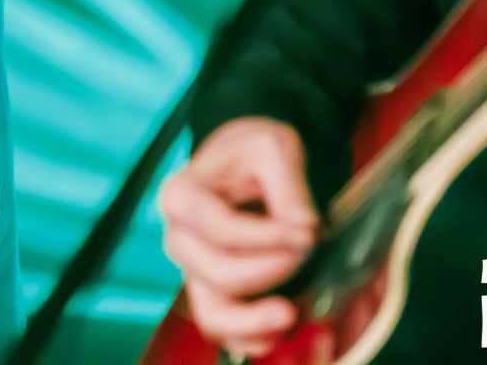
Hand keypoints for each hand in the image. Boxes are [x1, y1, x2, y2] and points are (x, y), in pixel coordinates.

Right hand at [158, 117, 319, 357]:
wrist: (244, 162)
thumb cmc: (251, 152)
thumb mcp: (273, 148)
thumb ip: (288, 187)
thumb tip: (304, 230)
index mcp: (181, 196)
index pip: (221, 230)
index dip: (267, 237)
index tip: (308, 231)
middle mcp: (178, 237)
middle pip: (218, 273)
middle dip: (270, 269)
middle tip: (307, 250)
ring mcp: (192, 268)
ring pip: (212, 312)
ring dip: (252, 320)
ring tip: (290, 313)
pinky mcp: (210, 290)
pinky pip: (220, 329)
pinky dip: (247, 339)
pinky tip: (276, 332)